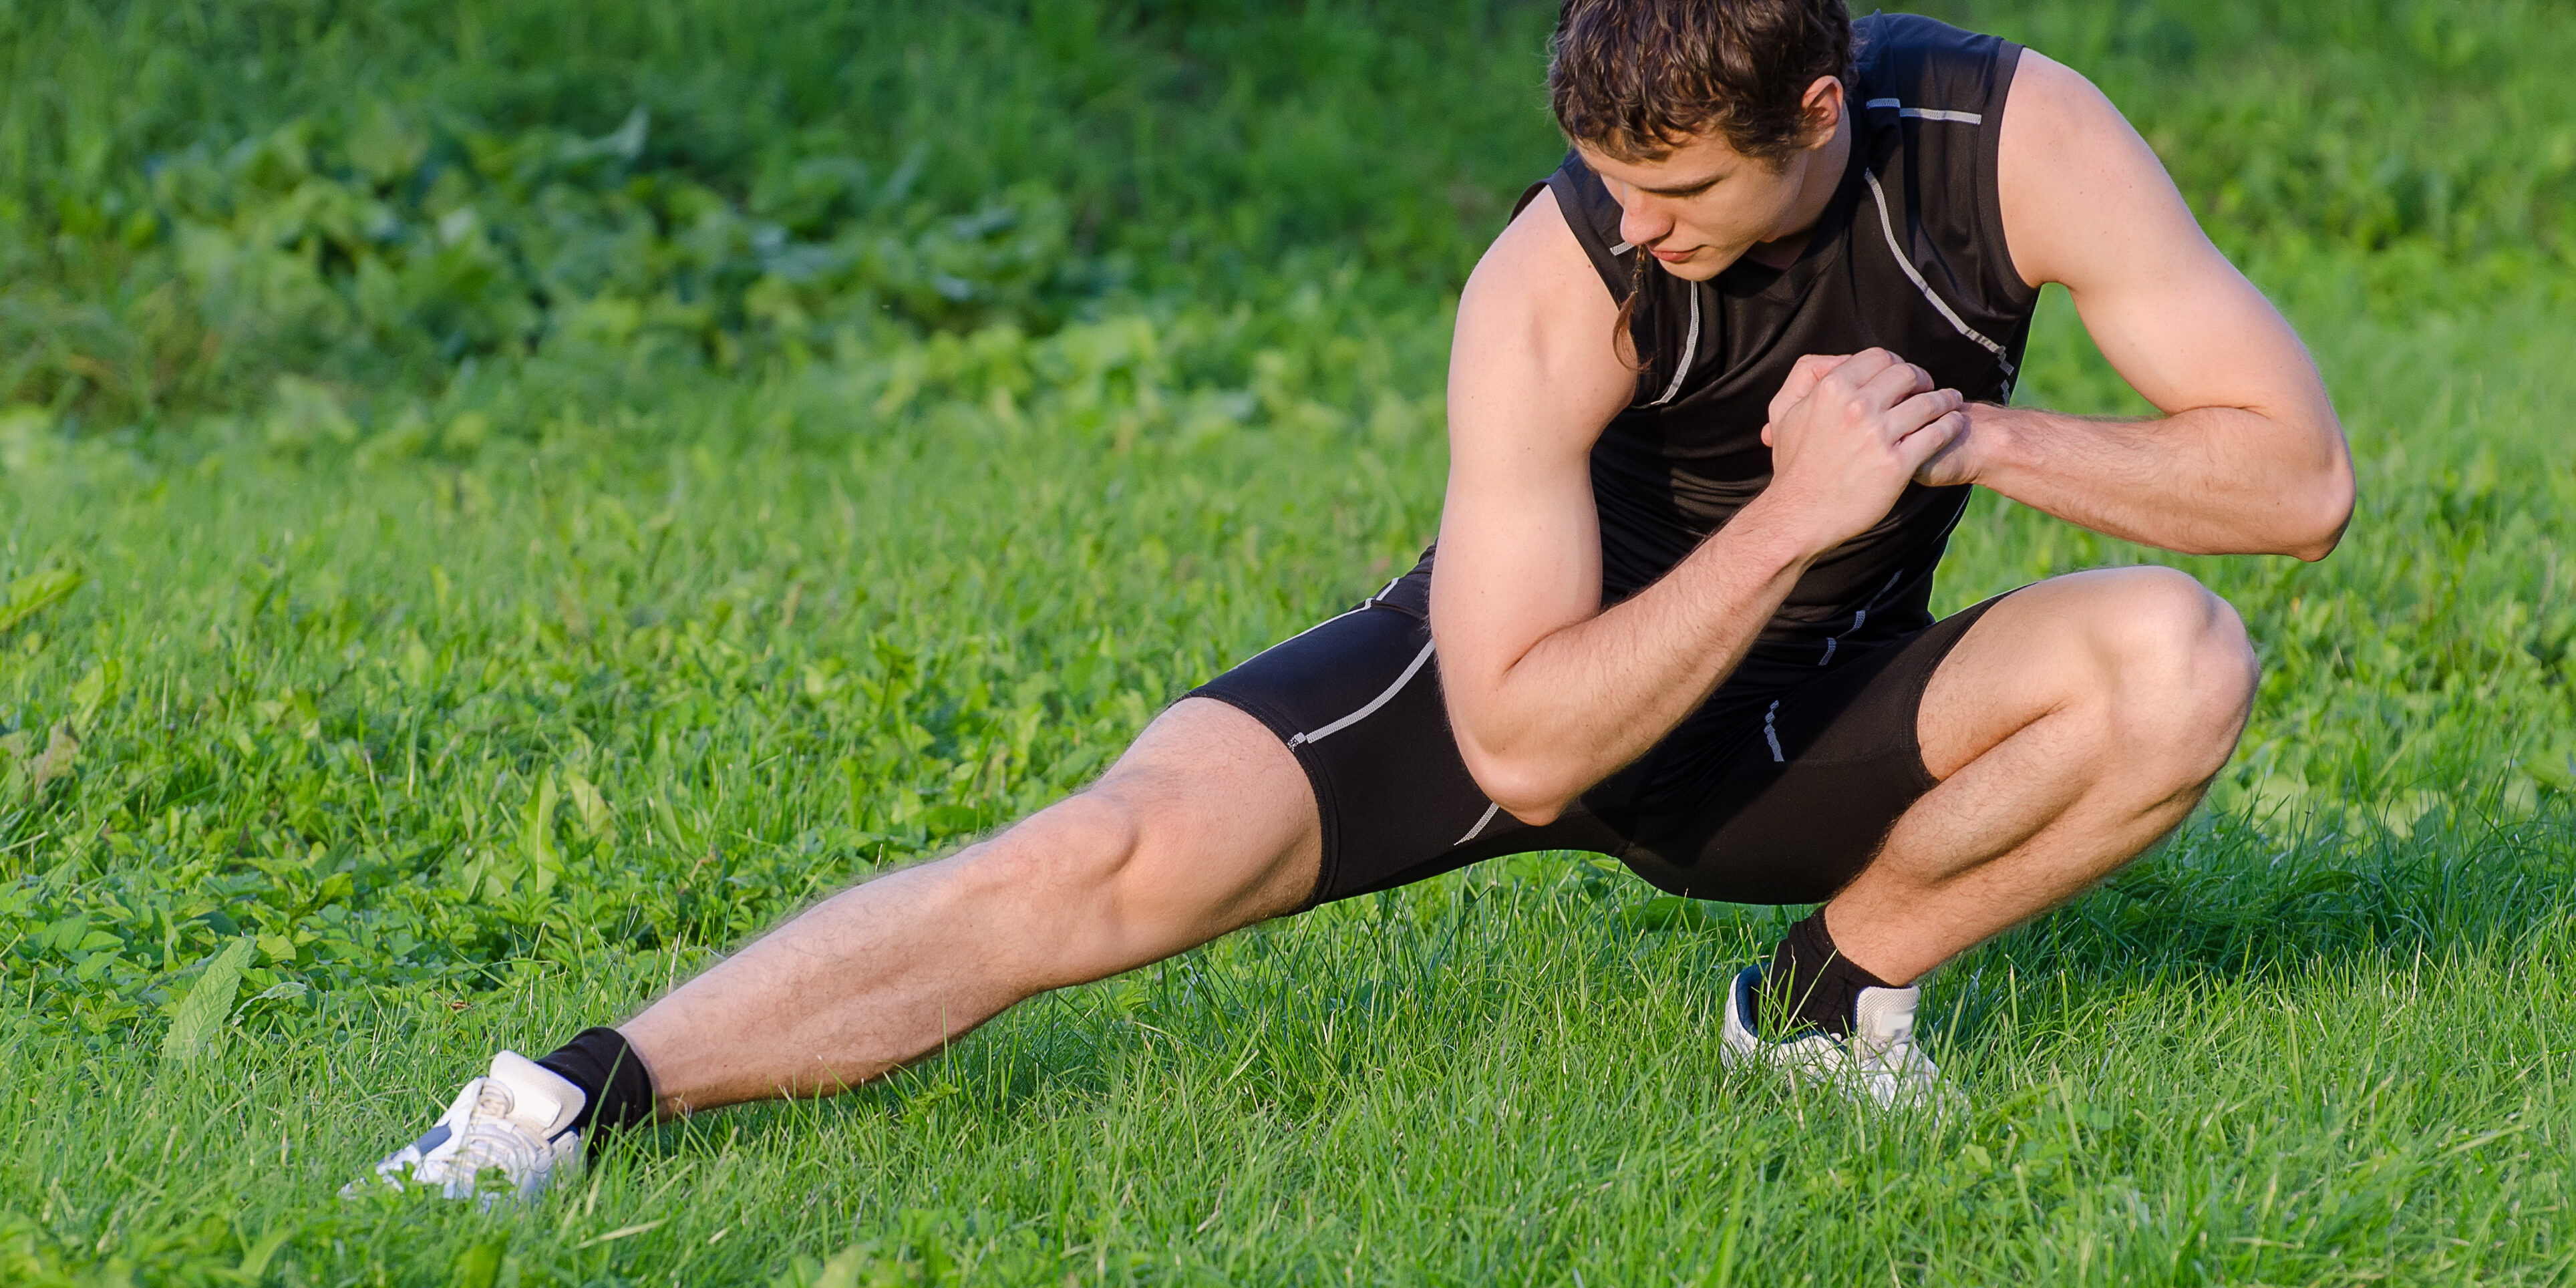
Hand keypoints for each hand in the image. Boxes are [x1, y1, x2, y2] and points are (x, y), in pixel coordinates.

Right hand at [1752, 349, 1966, 554]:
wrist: (1799, 515)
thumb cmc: (1793, 466)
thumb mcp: (1783, 411)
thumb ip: (1805, 375)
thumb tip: (1837, 360)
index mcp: (1832, 389)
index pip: (1879, 357)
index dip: (1895, 363)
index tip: (1901, 377)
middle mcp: (1857, 407)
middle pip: (1908, 374)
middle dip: (1922, 379)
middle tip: (1928, 389)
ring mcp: (1879, 436)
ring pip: (1929, 402)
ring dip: (1945, 400)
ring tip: (1951, 403)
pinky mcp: (1898, 464)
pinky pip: (1937, 434)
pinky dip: (1951, 425)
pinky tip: (1953, 424)